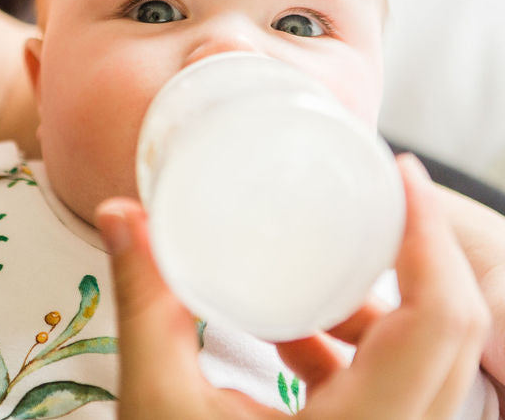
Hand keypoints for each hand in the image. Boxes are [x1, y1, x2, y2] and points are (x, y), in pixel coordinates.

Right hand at [95, 153, 490, 418]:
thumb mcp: (156, 400)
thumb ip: (144, 301)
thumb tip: (120, 214)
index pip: (437, 323)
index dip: (430, 240)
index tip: (401, 176)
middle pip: (453, 334)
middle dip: (422, 252)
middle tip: (383, 191)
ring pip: (434, 364)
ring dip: (396, 301)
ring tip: (339, 257)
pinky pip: (400, 390)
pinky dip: (366, 346)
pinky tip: (304, 331)